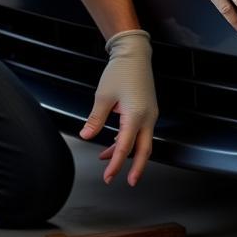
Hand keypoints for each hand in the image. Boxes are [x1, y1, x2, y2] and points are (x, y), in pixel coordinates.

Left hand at [78, 29, 157, 185]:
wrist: (134, 54)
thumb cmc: (120, 71)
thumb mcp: (103, 96)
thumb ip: (95, 119)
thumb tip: (86, 136)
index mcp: (136, 115)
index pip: (125, 146)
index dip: (115, 164)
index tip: (108, 176)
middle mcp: (147, 117)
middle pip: (144, 150)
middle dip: (136, 168)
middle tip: (129, 182)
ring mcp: (150, 114)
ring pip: (143, 141)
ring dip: (128, 153)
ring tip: (109, 161)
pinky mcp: (148, 110)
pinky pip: (141, 131)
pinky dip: (129, 140)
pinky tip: (113, 143)